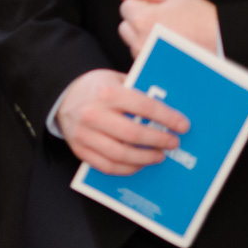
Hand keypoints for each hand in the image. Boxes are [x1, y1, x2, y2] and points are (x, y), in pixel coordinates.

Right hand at [55, 68, 189, 175]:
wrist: (64, 96)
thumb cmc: (98, 87)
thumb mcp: (117, 79)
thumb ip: (139, 91)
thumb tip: (169, 108)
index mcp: (108, 92)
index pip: (144, 106)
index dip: (167, 118)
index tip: (183, 125)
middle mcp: (94, 114)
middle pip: (133, 133)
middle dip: (158, 140)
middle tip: (173, 143)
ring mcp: (85, 134)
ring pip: (120, 154)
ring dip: (145, 158)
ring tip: (159, 156)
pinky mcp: (80, 150)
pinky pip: (107, 166)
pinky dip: (127, 168)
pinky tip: (140, 164)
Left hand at [119, 0, 218, 55]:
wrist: (221, 44)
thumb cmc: (202, 18)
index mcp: (144, 19)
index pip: (125, 6)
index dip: (142, 4)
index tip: (158, 8)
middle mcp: (140, 42)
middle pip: (124, 26)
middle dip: (138, 21)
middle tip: (163, 21)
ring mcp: (146, 60)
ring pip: (132, 43)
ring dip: (143, 38)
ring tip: (169, 36)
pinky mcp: (152, 72)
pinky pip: (141, 59)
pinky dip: (150, 53)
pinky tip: (169, 49)